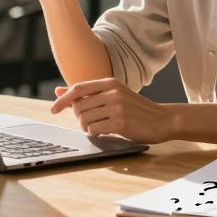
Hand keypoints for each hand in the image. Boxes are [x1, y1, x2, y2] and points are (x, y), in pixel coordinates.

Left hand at [50, 78, 178, 143]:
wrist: (162, 120)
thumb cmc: (135, 109)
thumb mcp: (113, 95)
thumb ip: (87, 94)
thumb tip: (59, 91)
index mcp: (110, 83)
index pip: (78, 88)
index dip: (63, 100)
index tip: (53, 109)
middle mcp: (113, 92)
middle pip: (78, 107)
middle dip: (79, 118)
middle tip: (91, 122)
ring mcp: (117, 107)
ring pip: (84, 119)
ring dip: (87, 128)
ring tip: (100, 127)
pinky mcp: (121, 123)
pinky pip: (94, 130)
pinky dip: (95, 133)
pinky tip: (106, 132)